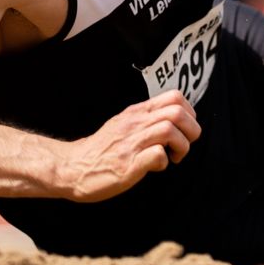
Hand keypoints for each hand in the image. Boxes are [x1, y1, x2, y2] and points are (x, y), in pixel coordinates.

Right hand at [60, 91, 200, 201]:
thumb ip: (145, 119)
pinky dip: (164, 162)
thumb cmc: (102, 150)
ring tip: (174, 157)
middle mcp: (134, 124)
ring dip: (181, 146)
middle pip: (177, 113)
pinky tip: (156, 167)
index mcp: (136, 113)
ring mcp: (131, 143)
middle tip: (184, 145)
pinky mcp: (128, 165)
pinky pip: (156, 155)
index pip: (175, 97)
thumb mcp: (123, 124)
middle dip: (191, 130)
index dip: (190, 112)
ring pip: (169, 130)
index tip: (185, 129)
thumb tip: (174, 120)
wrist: (72, 168)